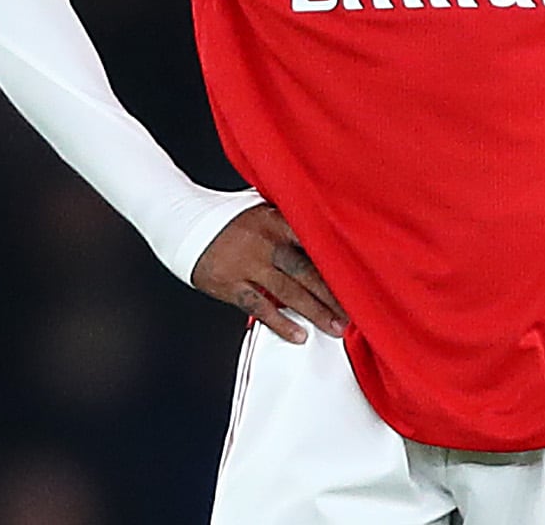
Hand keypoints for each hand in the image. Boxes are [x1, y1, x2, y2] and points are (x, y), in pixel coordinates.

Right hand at [191, 204, 345, 344]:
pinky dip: (280, 323)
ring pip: (288, 291)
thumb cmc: (230, 219)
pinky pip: (260, 307)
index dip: (337, 260)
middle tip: (354, 312)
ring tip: (335, 328)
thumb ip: (289, 221)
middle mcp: (265, 242)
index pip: (314, 240)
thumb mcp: (261, 209)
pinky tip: (298, 335)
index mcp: (276, 220)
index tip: (359, 277)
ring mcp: (248, 264)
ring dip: (315, 311)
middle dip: (332, 293)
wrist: (186, 224)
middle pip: (306, 270)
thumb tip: (324, 230)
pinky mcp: (232, 285)